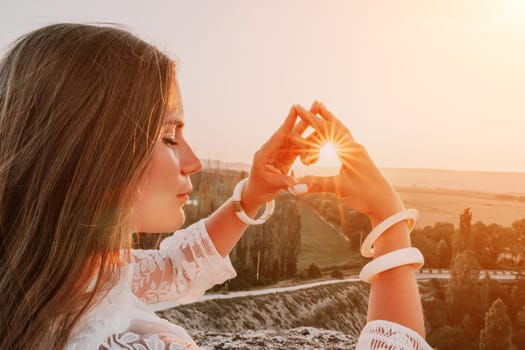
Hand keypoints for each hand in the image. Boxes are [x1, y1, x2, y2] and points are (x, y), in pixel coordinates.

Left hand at [242, 105, 311, 210]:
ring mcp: (280, 151)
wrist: (256, 193)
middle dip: (303, 118)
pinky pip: (300, 146)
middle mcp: (273, 148)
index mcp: (265, 153)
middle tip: (315, 104)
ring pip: (296, 136)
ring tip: (319, 112)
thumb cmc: (260, 189)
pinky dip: (309, 140)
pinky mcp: (286, 156)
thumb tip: (298, 185)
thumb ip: (285, 182)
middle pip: (290, 131)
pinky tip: (319, 130)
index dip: (288, 123)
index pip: (279, 136)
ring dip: (308, 126)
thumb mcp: (271, 185)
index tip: (295, 108)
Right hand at [295, 102, 403, 225]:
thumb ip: (316, 184)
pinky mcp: (359, 162)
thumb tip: (294, 187)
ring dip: (332, 123)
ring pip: (342, 133)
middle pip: (337, 126)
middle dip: (324, 115)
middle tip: (315, 102)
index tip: (299, 108)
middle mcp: (355, 148)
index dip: (311, 119)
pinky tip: (336, 138)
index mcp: (350, 150)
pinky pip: (345, 143)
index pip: (326, 130)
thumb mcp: (339, 188)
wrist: (386, 205)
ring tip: (325, 114)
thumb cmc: (366, 195)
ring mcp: (358, 154)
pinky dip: (337, 136)